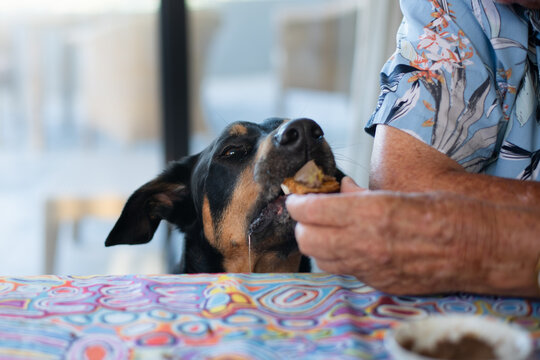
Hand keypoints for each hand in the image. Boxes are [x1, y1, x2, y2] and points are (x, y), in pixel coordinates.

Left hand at [285, 177, 487, 294]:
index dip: (297, 203)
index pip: (310, 210)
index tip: (297, 199)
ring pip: (321, 259)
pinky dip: (339, 258)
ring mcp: (371, 267)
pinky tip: (351, 246)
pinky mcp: (379, 283)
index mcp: (369, 212)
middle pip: (306, 238)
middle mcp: (365, 242)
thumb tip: (341, 188)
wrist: (479, 248)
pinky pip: (345, 272)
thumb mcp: (401, 192)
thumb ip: (363, 193)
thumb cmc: (447, 212)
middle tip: (310, 214)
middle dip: (301, 225)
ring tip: (328, 230)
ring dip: (317, 243)